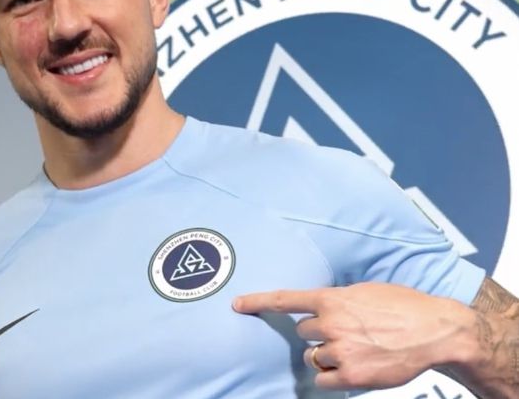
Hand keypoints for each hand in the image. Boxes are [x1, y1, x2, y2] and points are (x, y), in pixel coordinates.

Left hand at [232, 282, 474, 390]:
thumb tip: (321, 307)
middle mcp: (331, 323)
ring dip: (325, 355)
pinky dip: (331, 376)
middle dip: (317, 333)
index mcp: (332, 299)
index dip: (258, 302)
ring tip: (352, 350)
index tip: (237, 305)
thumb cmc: (401, 305)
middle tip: (342, 332)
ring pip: (312, 357)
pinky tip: (350, 368)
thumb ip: (338, 299)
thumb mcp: (364, 291)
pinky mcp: (352, 375)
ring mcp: (341, 350)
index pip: (286, 299)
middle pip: (302, 333)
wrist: (434, 330)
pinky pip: (323, 380)